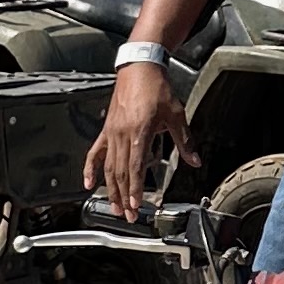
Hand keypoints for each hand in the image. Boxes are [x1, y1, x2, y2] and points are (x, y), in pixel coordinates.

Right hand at [91, 63, 182, 223]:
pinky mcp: (106, 130)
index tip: (136, 204)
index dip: (135, 188)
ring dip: (110, 189)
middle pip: (120, 172)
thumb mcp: (176, 114)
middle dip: (124, 196)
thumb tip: (195, 159)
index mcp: (140, 130)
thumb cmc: (156, 88)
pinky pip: (95, 152)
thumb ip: (185, 140)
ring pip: (108, 167)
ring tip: (115, 207)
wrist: (139, 68)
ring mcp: (112, 133)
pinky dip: (90, 169)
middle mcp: (122, 134)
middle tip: (129, 215)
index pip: (135, 166)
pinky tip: (88, 183)